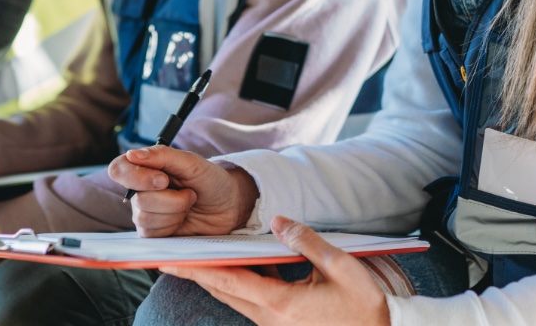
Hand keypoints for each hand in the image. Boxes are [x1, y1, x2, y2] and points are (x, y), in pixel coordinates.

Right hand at [107, 146, 258, 236]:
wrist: (229, 206)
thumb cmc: (211, 180)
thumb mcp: (192, 162)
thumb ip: (162, 156)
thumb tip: (132, 154)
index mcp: (146, 168)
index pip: (119, 170)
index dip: (137, 176)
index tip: (163, 180)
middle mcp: (141, 190)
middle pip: (138, 199)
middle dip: (171, 199)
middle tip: (189, 192)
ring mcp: (145, 213)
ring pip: (145, 218)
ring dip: (175, 212)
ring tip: (188, 204)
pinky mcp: (153, 233)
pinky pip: (152, 234)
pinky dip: (173, 225)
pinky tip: (183, 219)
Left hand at [160, 216, 389, 325]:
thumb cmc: (364, 309)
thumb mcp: (342, 268)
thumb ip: (307, 242)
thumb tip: (281, 221)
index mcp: (280, 303)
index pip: (228, 281)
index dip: (196, 268)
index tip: (171, 259)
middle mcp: (270, 318)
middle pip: (224, 291)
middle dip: (196, 273)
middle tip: (170, 257)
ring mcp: (275, 325)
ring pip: (236, 298)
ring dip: (217, 278)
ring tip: (196, 257)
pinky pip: (253, 302)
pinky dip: (240, 284)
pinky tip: (241, 267)